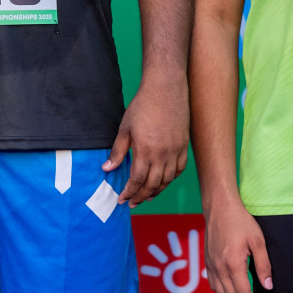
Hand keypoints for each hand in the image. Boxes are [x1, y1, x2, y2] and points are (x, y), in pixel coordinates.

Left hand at [105, 79, 188, 205]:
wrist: (166, 89)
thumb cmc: (143, 106)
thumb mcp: (125, 128)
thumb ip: (118, 151)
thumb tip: (107, 168)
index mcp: (145, 151)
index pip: (137, 180)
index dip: (129, 193)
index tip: (122, 200)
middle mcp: (162, 155)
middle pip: (152, 185)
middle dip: (141, 196)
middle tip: (132, 203)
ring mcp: (176, 151)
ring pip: (167, 180)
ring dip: (156, 191)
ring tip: (146, 195)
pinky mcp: (184, 146)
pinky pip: (179, 170)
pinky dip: (171, 179)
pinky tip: (163, 180)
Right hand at [204, 197, 271, 292]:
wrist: (220, 208)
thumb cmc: (241, 222)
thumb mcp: (258, 241)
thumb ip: (264, 265)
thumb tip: (268, 286)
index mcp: (233, 263)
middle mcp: (219, 267)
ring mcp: (211, 265)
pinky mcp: (207, 262)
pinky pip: (213, 285)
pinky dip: (224, 292)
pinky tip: (233, 287)